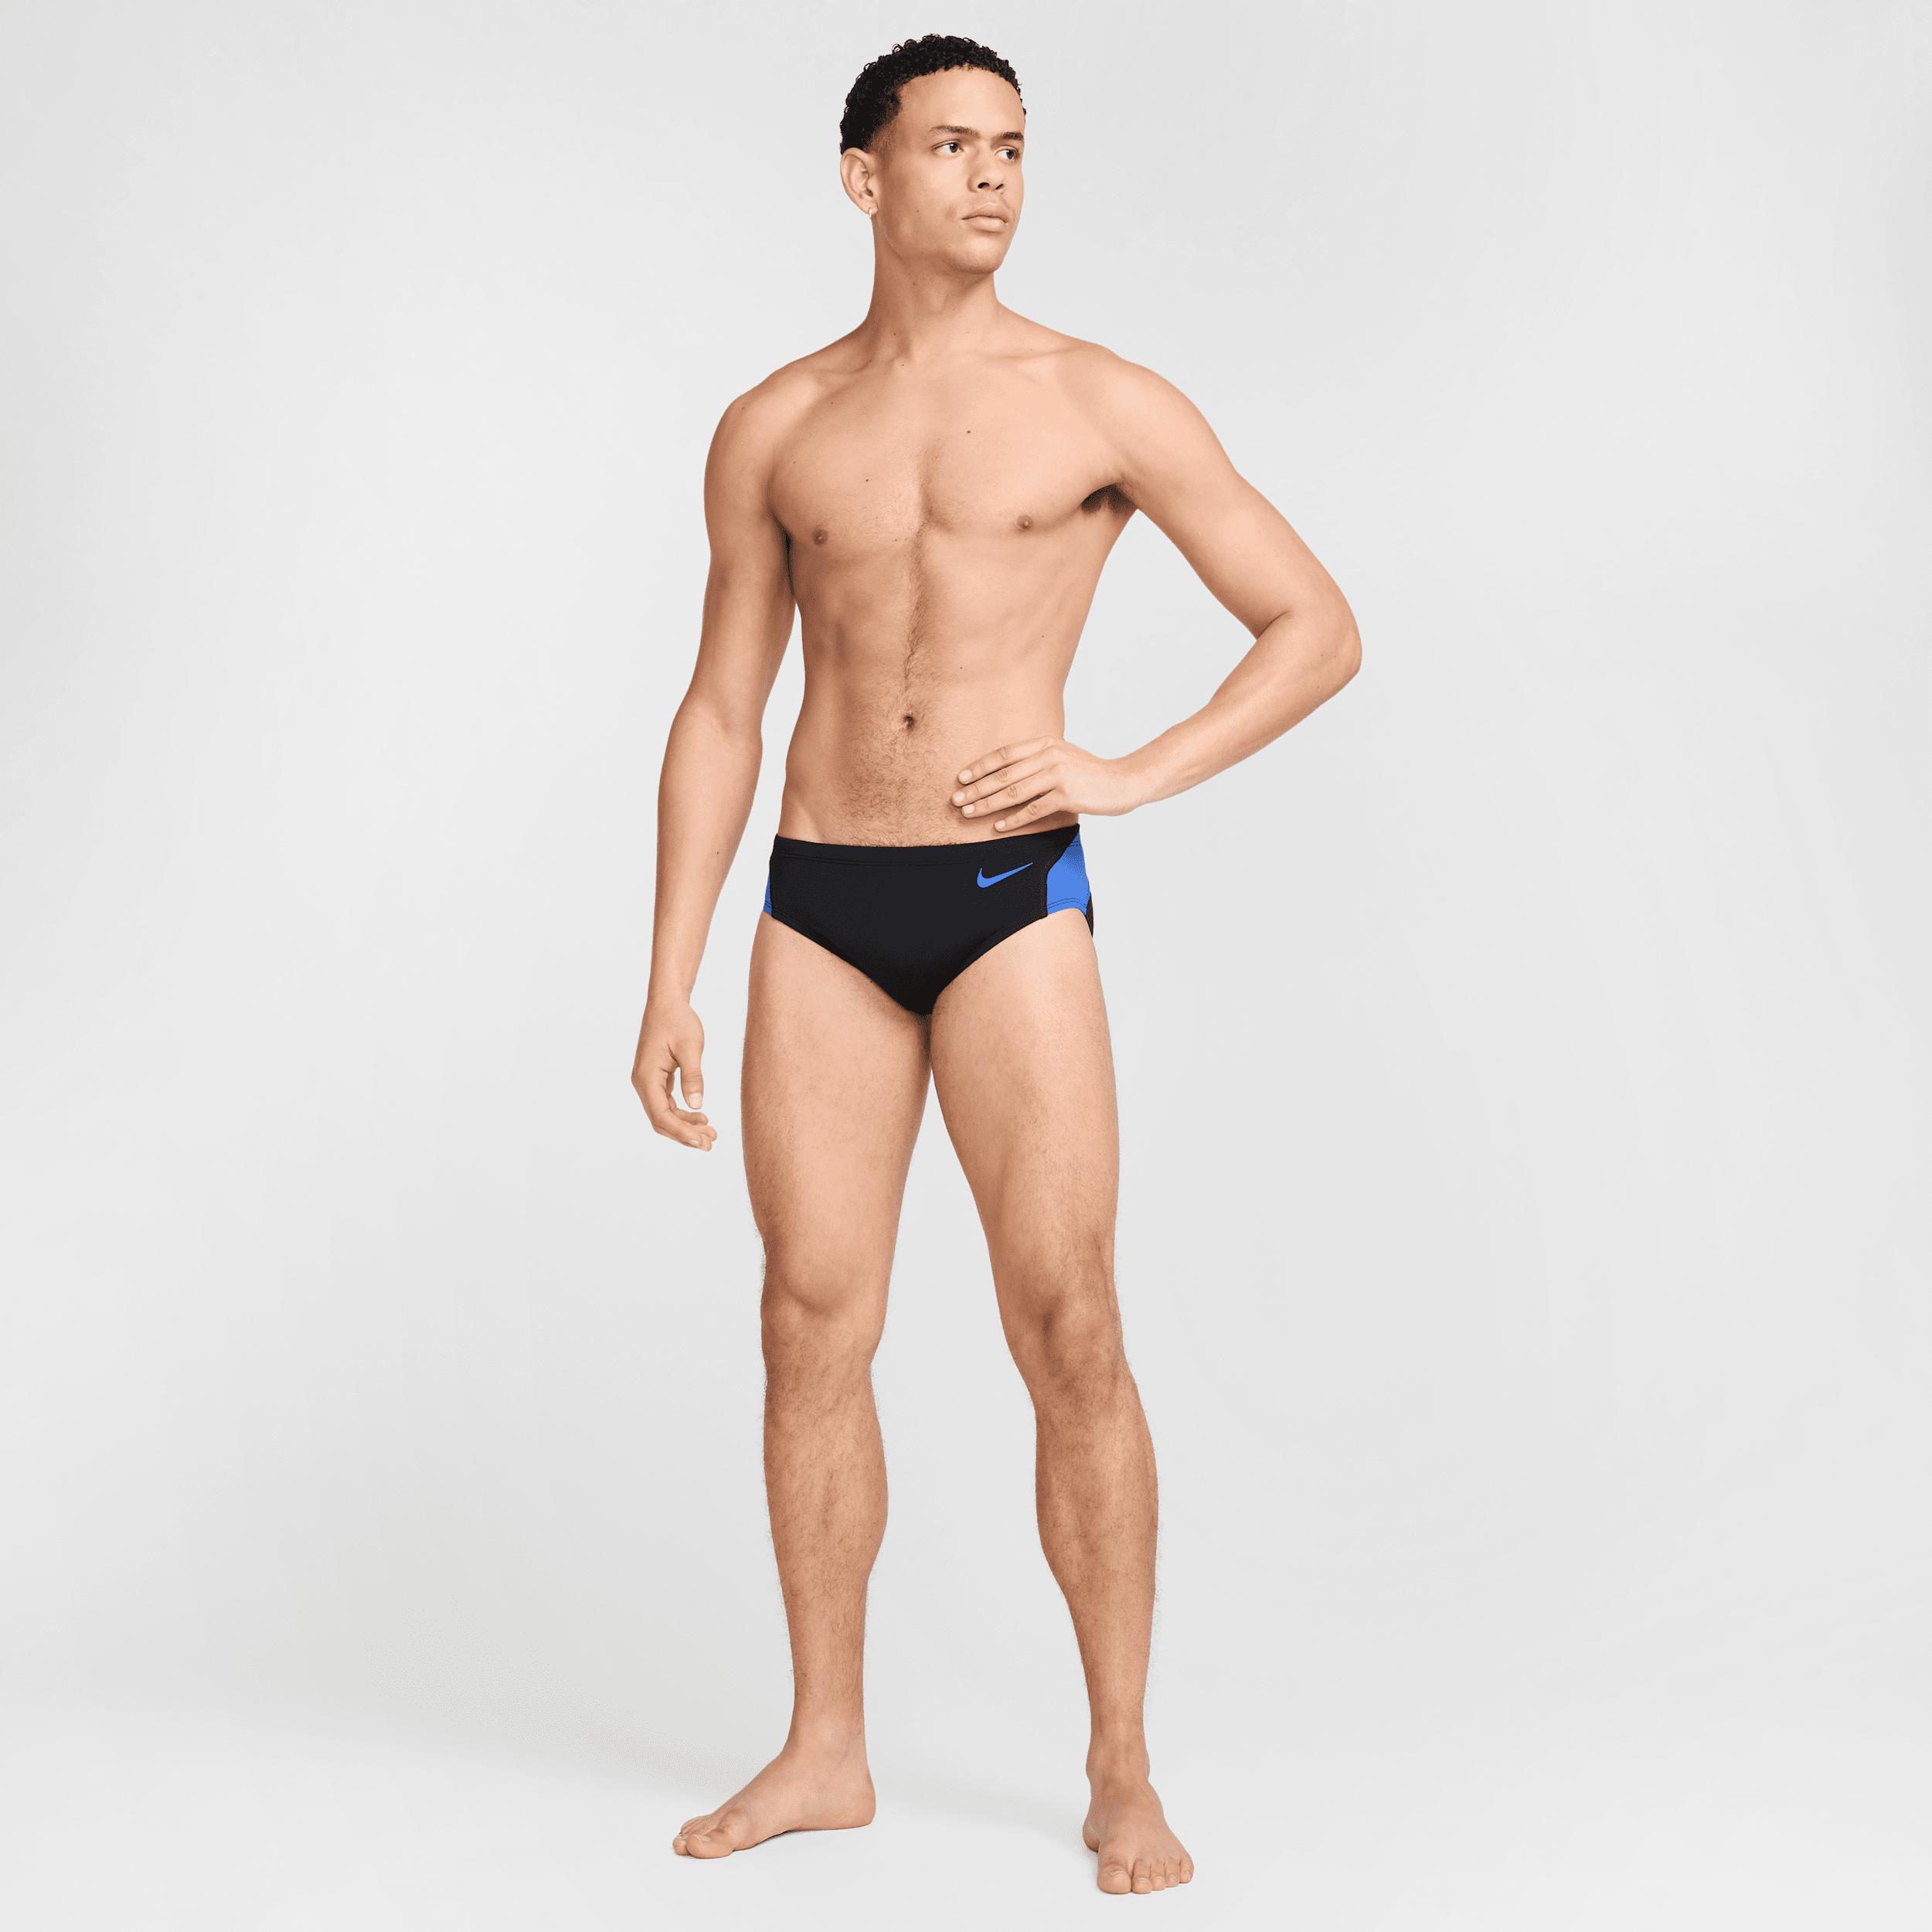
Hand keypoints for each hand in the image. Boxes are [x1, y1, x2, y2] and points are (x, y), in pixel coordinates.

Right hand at [631, 993, 716, 1150]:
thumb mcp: (690, 1047)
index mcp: (646, 1077)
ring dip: (685, 1126)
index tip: (701, 1141)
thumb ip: (693, 1076)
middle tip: (710, 1144)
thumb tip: (697, 1105)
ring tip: (711, 1134)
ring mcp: (648, 1081)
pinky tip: (701, 1118)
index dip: (681, 1132)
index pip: (661, 1115)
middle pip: (661, 1120)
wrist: (667, 1001)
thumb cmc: (678, 1020)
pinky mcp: (656, 1078)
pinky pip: (667, 1104)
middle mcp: (642, 1083)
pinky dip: (683, 1114)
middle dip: (685, 1134)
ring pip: (664, 1114)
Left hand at [948, 736, 1143, 829]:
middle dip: (976, 788)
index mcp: (1046, 743)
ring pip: (1013, 792)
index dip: (980, 766)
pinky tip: (998, 827)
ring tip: (969, 813)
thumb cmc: (1090, 773)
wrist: (1124, 782)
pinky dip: (1013, 820)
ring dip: (987, 804)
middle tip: (956, 799)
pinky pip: (1032, 809)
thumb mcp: (1063, 756)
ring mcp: (1058, 775)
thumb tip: (1006, 773)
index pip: (1004, 754)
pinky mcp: (1066, 795)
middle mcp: (1049, 756)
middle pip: (1004, 774)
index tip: (961, 777)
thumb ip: (1038, 759)